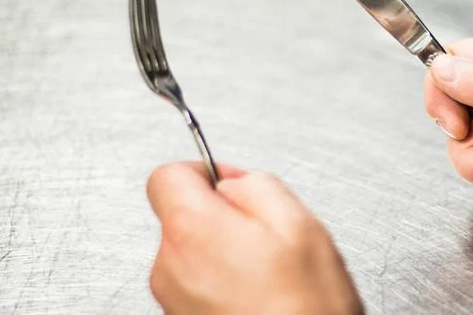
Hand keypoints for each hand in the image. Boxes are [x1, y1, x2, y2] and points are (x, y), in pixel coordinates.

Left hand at [147, 162, 362, 313]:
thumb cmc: (304, 307)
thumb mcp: (299, 222)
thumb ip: (256, 184)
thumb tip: (234, 182)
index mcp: (193, 230)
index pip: (168, 175)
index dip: (206, 172)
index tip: (233, 184)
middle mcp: (170, 266)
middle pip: (183, 215)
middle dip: (224, 216)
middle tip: (268, 235)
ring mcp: (173, 300)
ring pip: (193, 251)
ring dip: (227, 251)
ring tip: (268, 271)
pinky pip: (198, 283)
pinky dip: (225, 281)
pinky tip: (260, 293)